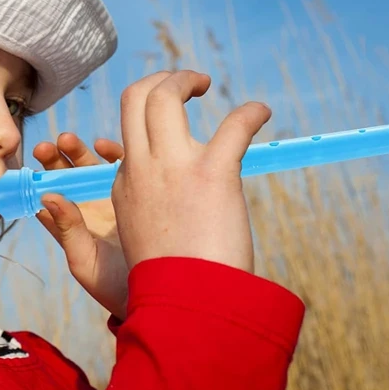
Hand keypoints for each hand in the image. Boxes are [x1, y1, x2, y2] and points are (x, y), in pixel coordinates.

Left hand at [32, 133, 128, 319]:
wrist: (161, 291)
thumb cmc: (115, 285)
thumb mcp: (84, 260)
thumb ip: (66, 230)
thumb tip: (46, 197)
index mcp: (71, 226)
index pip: (50, 197)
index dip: (38, 179)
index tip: (31, 167)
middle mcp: (90, 208)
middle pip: (67, 176)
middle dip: (55, 159)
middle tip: (45, 147)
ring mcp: (113, 198)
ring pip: (91, 168)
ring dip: (78, 152)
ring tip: (66, 140)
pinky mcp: (137, 192)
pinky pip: (122, 167)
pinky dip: (112, 153)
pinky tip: (103, 146)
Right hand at [111, 70, 271, 273]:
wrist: (188, 310)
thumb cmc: (171, 282)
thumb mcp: (135, 240)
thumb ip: (137, 209)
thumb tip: (143, 195)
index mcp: (126, 183)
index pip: (129, 131)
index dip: (148, 117)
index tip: (171, 120)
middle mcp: (142, 168)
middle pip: (135, 97)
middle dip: (160, 79)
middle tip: (186, 84)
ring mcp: (173, 167)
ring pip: (164, 96)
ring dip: (185, 79)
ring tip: (204, 83)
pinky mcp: (213, 172)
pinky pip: (233, 125)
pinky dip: (250, 113)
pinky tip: (262, 112)